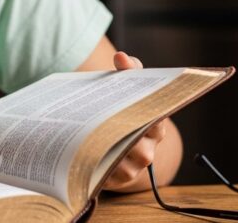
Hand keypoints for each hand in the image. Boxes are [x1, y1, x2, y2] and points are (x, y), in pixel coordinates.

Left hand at [102, 52, 168, 191]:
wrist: (108, 145)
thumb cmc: (120, 112)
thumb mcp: (125, 89)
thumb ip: (128, 70)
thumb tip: (121, 57)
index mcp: (155, 126)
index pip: (157, 116)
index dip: (146, 105)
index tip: (131, 98)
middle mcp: (148, 149)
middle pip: (140, 144)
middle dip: (122, 130)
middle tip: (103, 117)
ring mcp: (133, 167)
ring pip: (124, 161)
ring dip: (107, 149)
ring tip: (88, 135)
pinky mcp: (116, 179)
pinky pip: (107, 174)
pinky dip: (94, 163)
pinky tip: (80, 151)